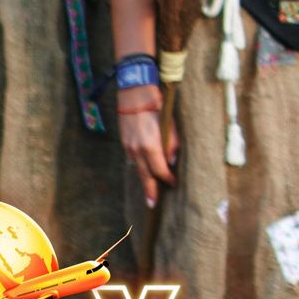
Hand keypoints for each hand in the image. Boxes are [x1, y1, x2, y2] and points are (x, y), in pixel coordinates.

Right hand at [117, 92, 177, 206]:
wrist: (134, 94)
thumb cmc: (157, 106)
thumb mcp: (171, 124)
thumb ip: (173, 144)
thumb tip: (173, 161)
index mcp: (150, 146)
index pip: (160, 170)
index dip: (167, 178)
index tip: (174, 183)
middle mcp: (137, 149)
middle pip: (145, 175)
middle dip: (149, 190)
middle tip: (152, 204)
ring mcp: (128, 146)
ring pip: (137, 168)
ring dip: (144, 179)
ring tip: (149, 189)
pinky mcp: (124, 142)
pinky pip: (132, 159)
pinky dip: (139, 166)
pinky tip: (143, 169)